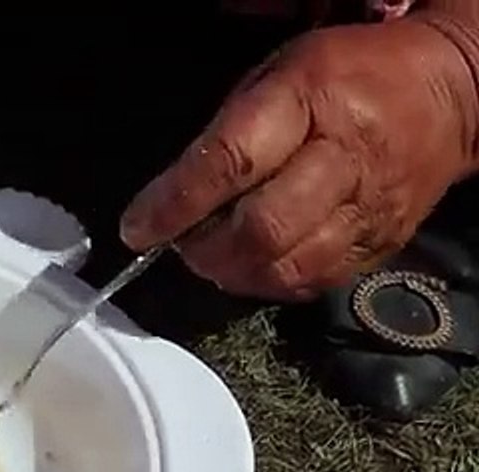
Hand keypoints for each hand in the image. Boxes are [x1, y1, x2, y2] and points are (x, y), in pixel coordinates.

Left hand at [120, 18, 478, 300]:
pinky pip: (313, 282)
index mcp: (309, 101)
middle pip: (262, 230)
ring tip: (213, 256)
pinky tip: (253, 264)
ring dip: (233, 273)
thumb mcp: (275, 77)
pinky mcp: (381, 245)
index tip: (136, 228)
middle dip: (204, 250)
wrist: (448, 92)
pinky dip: (269, 282)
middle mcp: (344, 160)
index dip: (176, 204)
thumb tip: (171, 201)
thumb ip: (225, 136)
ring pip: (287, 268)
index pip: (231, 163)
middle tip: (181, 245)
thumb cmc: (343, 77)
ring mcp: (368, 209)